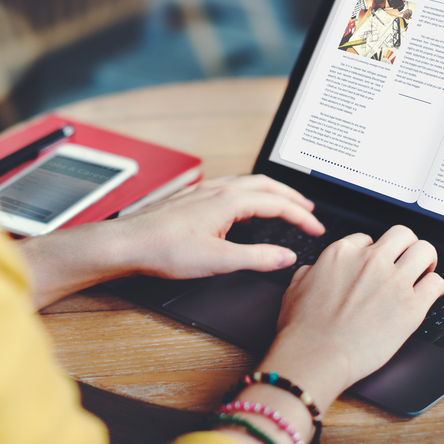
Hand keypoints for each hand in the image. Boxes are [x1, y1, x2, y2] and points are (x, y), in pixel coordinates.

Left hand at [116, 175, 324, 278]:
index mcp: (229, 200)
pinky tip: (244, 204)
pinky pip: (231, 186)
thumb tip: (286, 256)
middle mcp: (218, 189)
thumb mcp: (219, 260)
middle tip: (310, 211)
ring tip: (284, 203)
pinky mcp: (192, 198)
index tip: (316, 229)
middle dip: (292, 197)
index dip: (301, 216)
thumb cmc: (164, 250)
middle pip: (267, 185)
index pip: (277, 204)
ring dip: (271, 192)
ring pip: (248, 183)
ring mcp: (203, 191)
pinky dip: (251, 192)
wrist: (128, 243)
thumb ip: (257, 258)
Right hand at [257, 225, 443, 414]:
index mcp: (342, 253)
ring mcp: (393, 281)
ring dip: (426, 260)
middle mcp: (370, 261)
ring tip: (424, 272)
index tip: (375, 264)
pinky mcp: (412, 306)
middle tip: (406, 260)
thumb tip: (316, 270)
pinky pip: (437, 283)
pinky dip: (435, 286)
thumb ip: (312, 271)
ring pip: (425, 250)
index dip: (372, 252)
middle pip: (403, 235)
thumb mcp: (296, 287)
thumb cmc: (303, 329)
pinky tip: (429, 294)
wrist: (316, 355)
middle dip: (406, 246)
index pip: (367, 239)